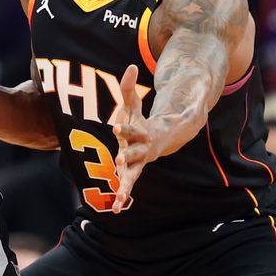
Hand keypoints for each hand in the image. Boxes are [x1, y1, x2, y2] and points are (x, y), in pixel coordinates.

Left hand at [110, 65, 158, 213]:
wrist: (160, 139)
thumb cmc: (142, 120)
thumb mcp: (134, 104)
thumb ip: (130, 87)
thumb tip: (130, 66)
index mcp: (142, 133)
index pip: (133, 130)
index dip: (126, 129)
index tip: (115, 128)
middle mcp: (141, 150)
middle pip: (134, 154)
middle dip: (127, 157)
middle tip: (118, 161)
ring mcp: (137, 163)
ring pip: (131, 176)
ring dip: (125, 186)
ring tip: (120, 199)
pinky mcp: (131, 172)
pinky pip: (126, 185)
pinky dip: (122, 196)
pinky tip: (116, 209)